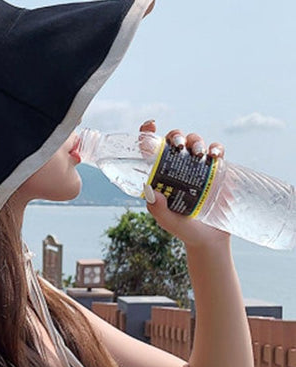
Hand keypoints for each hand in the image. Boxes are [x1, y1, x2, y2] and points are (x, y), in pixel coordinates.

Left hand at [138, 120, 229, 248]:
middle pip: (174, 140)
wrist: (210, 240)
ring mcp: (197, 167)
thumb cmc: (183, 229)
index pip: (151, 148)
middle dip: (176, 136)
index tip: (150, 125)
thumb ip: (158, 209)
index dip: (148, 133)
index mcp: (160, 174)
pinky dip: (216, 148)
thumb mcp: (167, 220)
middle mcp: (177, 167)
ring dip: (195, 141)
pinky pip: (217, 151)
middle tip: (178, 146)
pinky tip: (215, 156)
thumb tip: (150, 190)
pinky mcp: (216, 170)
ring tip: (198, 154)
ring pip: (195, 141)